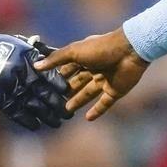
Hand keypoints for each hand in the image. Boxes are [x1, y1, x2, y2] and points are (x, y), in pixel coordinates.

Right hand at [0, 19, 72, 129]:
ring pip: (31, 104)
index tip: (69, 92)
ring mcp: (7, 86)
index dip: (59, 85)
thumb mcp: (17, 43)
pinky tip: (35, 126)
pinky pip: (14, 110)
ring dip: (45, 115)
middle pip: (43, 92)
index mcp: (26, 59)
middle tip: (67, 114)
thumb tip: (52, 57)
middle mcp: (19, 73)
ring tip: (56, 123)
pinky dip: (25, 119)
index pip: (48, 74)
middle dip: (56, 104)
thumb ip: (34, 52)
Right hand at [34, 28, 148, 120]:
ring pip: (88, 93)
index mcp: (84, 57)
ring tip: (66, 111)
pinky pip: (105, 103)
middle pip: (77, 82)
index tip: (45, 87)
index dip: (58, 76)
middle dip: (67, 91)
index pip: (68, 68)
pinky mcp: (116, 90)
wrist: (130, 51)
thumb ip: (56, 59)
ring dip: (78, 102)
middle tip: (53, 103)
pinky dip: (97, 110)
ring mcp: (105, 80)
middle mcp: (94, 68)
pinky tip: (88, 119)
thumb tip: (36, 66)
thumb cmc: (101, 48)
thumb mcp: (74, 51)